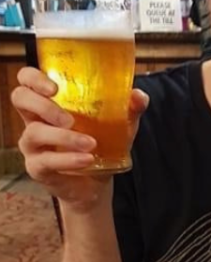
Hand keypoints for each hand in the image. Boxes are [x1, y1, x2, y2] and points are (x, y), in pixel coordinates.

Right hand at [12, 67, 148, 208]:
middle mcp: (36, 120)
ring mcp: (34, 144)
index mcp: (51, 103)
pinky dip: (68, 159)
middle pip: (20, 99)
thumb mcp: (121, 124)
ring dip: (64, 137)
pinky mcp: (37, 167)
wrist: (98, 183)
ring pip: (34, 132)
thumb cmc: (103, 145)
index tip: (55, 87)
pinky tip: (87, 159)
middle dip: (43, 105)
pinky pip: (46, 161)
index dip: (33, 78)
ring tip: (91, 143)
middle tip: (69, 118)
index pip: (27, 80)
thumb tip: (138, 96)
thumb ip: (130, 108)